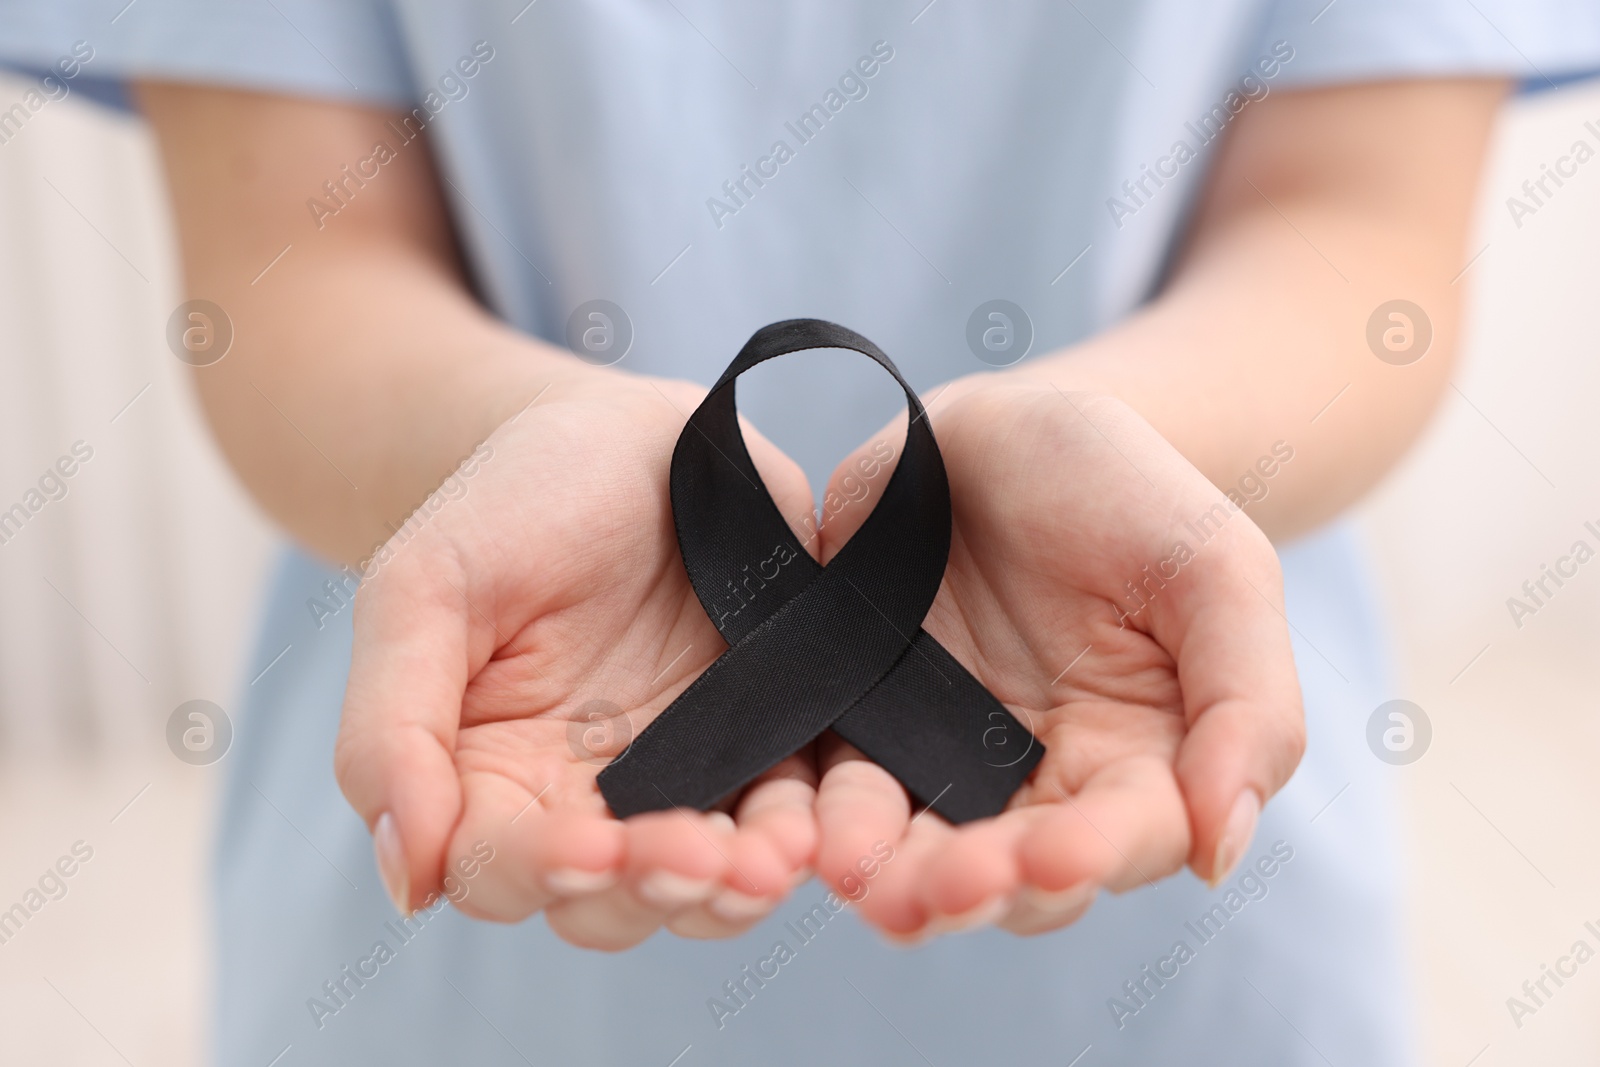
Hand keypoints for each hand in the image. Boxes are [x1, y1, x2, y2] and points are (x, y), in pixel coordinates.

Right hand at [334, 365, 819, 948]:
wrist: (621, 437)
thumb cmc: (506, 504)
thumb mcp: (422, 589)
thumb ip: (389, 730)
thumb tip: (405, 882)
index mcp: (486, 781)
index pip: (498, 868)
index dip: (541, 870)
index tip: (590, 848)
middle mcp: (587, 803)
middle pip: (613, 901)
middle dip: (657, 888)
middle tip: (702, 857)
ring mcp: (687, 779)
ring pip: (708, 882)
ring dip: (739, 884)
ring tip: (776, 856)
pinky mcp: (771, 741)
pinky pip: (795, 810)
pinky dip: (811, 829)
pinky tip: (824, 821)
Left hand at [811, 377, 1304, 938]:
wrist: (1008, 427)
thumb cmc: (1129, 491)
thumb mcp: (1218, 568)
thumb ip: (1248, 704)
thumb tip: (1222, 850)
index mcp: (1141, 762)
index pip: (1126, 837)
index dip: (1092, 856)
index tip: (1056, 858)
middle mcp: (1038, 784)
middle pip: (1013, 875)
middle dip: (978, 888)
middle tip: (939, 889)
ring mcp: (940, 760)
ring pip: (917, 851)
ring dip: (890, 878)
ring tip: (858, 876)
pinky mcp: (859, 725)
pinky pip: (833, 788)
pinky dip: (816, 820)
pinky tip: (801, 835)